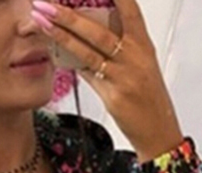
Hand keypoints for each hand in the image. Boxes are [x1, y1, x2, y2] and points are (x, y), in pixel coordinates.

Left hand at [29, 0, 183, 162]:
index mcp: (143, 43)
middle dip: (70, 14)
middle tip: (46, 3)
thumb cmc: (149, 98)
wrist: (158, 131)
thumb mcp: (140, 66)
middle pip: (98, 29)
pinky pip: (87, 75)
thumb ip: (118, 48)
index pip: (129, 8)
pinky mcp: (114, 96)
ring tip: (43, 22)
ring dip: (63, 35)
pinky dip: (71, 63)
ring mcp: (124, 76)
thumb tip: (89, 34)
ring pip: (88, 51)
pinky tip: (54, 53)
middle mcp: (135, 56)